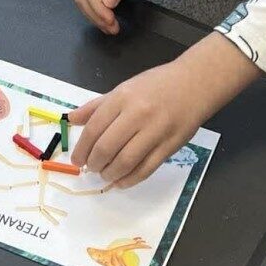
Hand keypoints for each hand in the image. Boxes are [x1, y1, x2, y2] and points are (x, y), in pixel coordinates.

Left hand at [69, 32, 261, 186]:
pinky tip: (120, 181)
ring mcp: (155, 131)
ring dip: (109, 173)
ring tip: (104, 174)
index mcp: (123, 97)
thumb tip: (71, 119)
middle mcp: (137, 114)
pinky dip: (130, 180)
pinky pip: (146, 169)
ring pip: (125, 162)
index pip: (94, 128)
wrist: (194, 84)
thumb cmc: (156, 84)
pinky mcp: (170, 146)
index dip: (82, 147)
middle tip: (90, 168)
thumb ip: (97, 106)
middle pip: (107, 147)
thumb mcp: (124, 88)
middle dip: (93, 163)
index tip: (76, 159)